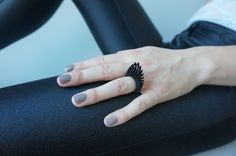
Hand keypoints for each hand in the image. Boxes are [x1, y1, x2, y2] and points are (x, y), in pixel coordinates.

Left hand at [57, 46, 206, 126]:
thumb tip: (103, 62)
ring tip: (79, 100)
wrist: (192, 63)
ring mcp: (148, 80)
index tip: (67, 70)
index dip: (84, 64)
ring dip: (98, 93)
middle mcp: (137, 65)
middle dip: (83, 75)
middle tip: (63, 82)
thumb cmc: (163, 59)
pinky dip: (125, 113)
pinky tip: (110, 120)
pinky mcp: (159, 94)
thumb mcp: (142, 52)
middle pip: (106, 70)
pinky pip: (140, 104)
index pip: (102, 59)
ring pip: (119, 85)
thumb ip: (124, 58)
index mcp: (131, 55)